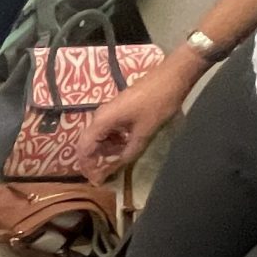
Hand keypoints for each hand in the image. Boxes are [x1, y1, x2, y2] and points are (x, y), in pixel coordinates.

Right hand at [77, 59, 195, 182]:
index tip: (95, 180)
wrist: (171, 76)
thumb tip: (119, 164)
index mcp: (102, 121)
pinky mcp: (117, 109)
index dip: (87, 166)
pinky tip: (127, 143)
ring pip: (99, 137)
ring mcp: (108, 112)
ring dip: (107, 150)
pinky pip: (108, 129)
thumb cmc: (157, 102)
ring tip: (121, 156)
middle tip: (105, 173)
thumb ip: (129, 151)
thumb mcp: (144, 132)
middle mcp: (100, 116)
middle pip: (89, 143)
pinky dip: (113, 140)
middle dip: (95, 160)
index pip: (84, 148)